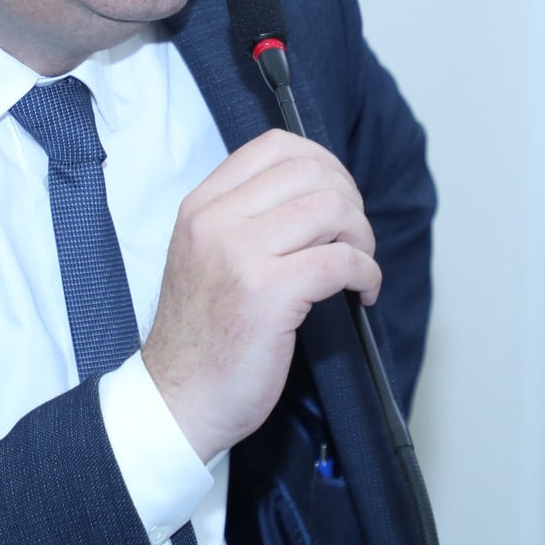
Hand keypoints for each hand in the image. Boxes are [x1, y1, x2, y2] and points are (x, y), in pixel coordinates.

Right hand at [142, 128, 380, 462]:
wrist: (178, 397)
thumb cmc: (201, 336)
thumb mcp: (205, 256)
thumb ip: (244, 219)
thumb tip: (315, 195)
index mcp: (201, 207)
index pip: (275, 147)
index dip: (323, 164)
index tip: (338, 197)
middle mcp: (216, 222)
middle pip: (311, 172)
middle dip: (351, 201)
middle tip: (354, 238)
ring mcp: (240, 254)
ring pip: (332, 209)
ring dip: (362, 237)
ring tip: (358, 266)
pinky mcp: (269, 293)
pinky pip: (342, 261)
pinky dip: (367, 274)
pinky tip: (361, 293)